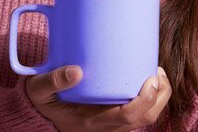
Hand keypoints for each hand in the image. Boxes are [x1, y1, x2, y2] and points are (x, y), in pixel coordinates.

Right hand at [25, 65, 171, 131]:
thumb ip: (53, 80)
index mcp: (90, 120)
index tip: (151, 78)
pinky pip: (137, 113)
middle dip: (160, 97)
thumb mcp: (39, 89)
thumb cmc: (40, 100)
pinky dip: (149, 99)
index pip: (127, 116)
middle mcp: (104, 125)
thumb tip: (76, 71)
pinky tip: (145, 79)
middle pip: (144, 119)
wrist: (37, 115)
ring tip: (156, 73)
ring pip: (144, 118)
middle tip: (157, 72)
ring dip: (158, 98)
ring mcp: (109, 123)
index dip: (145, 100)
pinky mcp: (110, 116)